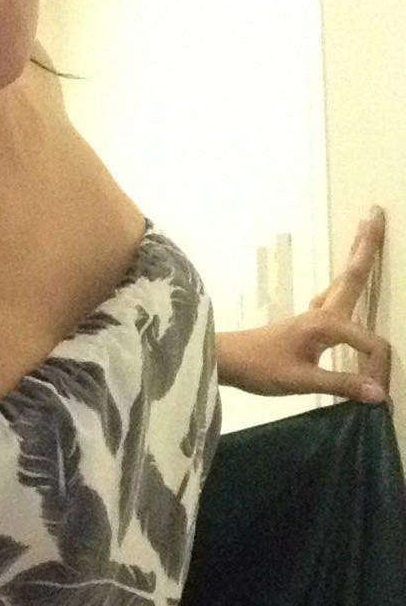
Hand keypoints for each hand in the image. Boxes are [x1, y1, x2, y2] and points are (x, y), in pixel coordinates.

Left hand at [216, 207, 390, 402]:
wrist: (225, 360)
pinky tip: (343, 283)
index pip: (370, 343)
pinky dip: (343, 282)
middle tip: (375, 212)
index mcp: (325, 324)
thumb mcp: (301, 380)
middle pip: (352, 276)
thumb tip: (379, 393)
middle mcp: (321, 313)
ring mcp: (312, 315)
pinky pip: (331, 296)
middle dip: (366, 246)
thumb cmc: (259, 368)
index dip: (377, 369)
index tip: (376, 394)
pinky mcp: (304, 323)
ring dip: (355, 257)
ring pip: (341, 281)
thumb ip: (341, 384)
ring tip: (365, 231)